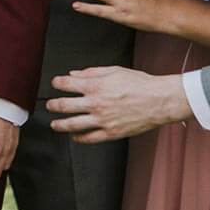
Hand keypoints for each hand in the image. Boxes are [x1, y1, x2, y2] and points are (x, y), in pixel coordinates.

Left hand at [47, 67, 192, 141]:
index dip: (56, 83)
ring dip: (60, 125)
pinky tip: (75, 137)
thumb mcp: (114, 70)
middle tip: (49, 105)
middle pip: (64, 105)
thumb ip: (91, 72)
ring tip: (54, 124)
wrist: (160, 100)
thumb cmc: (140, 83)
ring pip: (73, 125)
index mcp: (95, 86)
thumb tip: (74, 74)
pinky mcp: (111, 133)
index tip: (54, 83)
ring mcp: (102, 120)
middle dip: (53, 105)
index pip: (66, 84)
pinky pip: (90, 138)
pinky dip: (79, 138)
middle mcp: (95, 104)